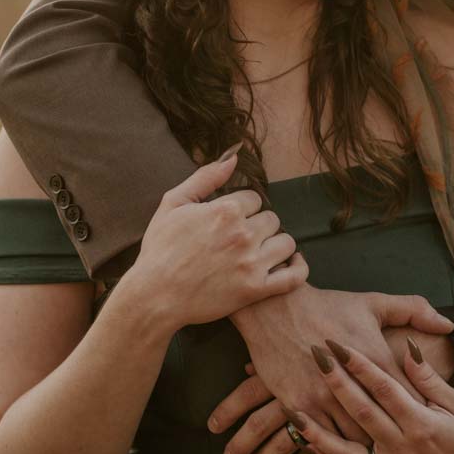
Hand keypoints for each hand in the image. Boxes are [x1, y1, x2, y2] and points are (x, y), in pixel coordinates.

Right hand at [117, 149, 307, 331]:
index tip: (230, 221)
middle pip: (272, 219)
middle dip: (258, 226)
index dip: (243, 208)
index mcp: (225, 210)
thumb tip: (233, 157)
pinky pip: (294, 276)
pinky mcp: (256, 290)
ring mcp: (252, 263)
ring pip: (286, 243)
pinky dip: (298, 269)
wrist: (154, 295)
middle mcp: (243, 234)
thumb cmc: (160, 249)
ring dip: (275, 245)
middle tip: (241, 239)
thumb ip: (206, 177)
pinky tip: (291, 264)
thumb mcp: (174, 203)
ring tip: (260, 252)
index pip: (255, 199)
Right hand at [214, 287, 453, 453]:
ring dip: (369, 450)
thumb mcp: (373, 302)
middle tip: (418, 453)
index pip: (407, 393)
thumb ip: (414, 311)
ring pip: (354, 436)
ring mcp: (323, 397)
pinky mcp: (299, 405)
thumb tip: (447, 326)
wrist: (275, 306)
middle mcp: (352, 383)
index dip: (423, 411)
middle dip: (401, 437)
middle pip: (384, 421)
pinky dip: (333, 449)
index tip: (437, 425)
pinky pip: (321, 437)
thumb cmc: (327, 304)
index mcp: (375, 357)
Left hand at [289, 337, 453, 453]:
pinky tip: (305, 443)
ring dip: (317, 430)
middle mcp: (405, 448)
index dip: (362, 365)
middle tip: (315, 356)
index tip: (341, 343)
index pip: (386, 389)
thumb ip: (429, 380)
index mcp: (424, 424)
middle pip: (362, 413)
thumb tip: (407, 349)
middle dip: (336, 383)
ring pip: (347, 451)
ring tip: (292, 409)